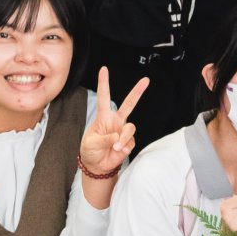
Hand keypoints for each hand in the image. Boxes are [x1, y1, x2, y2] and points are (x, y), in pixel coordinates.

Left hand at [78, 65, 150, 182]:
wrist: (97, 166)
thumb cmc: (90, 151)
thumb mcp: (91, 143)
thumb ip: (104, 138)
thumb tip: (117, 136)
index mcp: (103, 117)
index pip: (104, 97)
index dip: (103, 83)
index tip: (103, 69)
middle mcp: (116, 121)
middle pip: (129, 103)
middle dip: (137, 91)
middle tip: (146, 80)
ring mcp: (123, 131)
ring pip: (130, 127)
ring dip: (124, 138)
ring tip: (116, 147)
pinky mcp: (129, 142)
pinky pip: (131, 141)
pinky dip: (124, 147)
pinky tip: (118, 151)